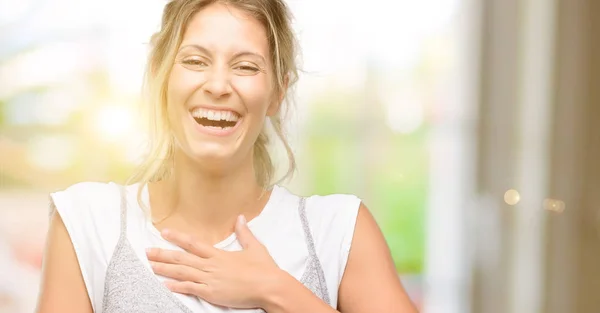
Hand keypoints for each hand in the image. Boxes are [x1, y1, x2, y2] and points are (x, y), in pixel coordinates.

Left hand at [146, 215, 283, 308]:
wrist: (269, 286)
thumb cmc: (264, 269)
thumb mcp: (255, 247)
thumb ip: (244, 233)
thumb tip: (240, 218)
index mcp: (219, 255)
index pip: (194, 244)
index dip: (178, 238)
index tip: (164, 232)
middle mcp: (212, 265)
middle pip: (182, 258)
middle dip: (163, 254)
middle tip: (146, 252)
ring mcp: (210, 280)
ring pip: (182, 273)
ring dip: (165, 269)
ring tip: (150, 267)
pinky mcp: (212, 293)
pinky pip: (191, 289)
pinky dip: (177, 287)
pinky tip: (166, 285)